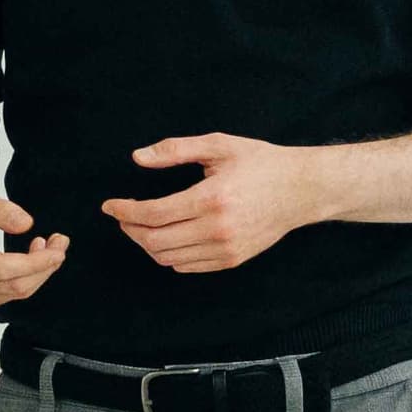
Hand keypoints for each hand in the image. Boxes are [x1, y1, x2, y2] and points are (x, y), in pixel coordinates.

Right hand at [0, 165, 68, 310]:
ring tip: (44, 245)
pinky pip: (7, 296)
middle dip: (45, 267)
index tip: (57, 247)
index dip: (37, 262)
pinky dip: (25, 280)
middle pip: (14, 286)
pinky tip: (28, 260)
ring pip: (14, 294)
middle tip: (59, 244)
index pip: (3, 269)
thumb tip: (25, 224)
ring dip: (38, 273)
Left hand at [104, 133, 325, 275]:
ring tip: (142, 226)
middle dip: (131, 230)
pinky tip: (166, 237)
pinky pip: (187, 266)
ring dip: (147, 244)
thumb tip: (138, 158)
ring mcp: (225, 249)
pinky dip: (168, 255)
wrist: (301, 190)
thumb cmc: (260, 163)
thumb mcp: (219, 145)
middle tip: (123, 216)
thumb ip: (176, 150)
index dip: (125, 211)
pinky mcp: (231, 260)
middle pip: (155, 241)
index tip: (110, 206)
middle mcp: (217, 229)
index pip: (153, 214)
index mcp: (212, 198)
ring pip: (168, 258)